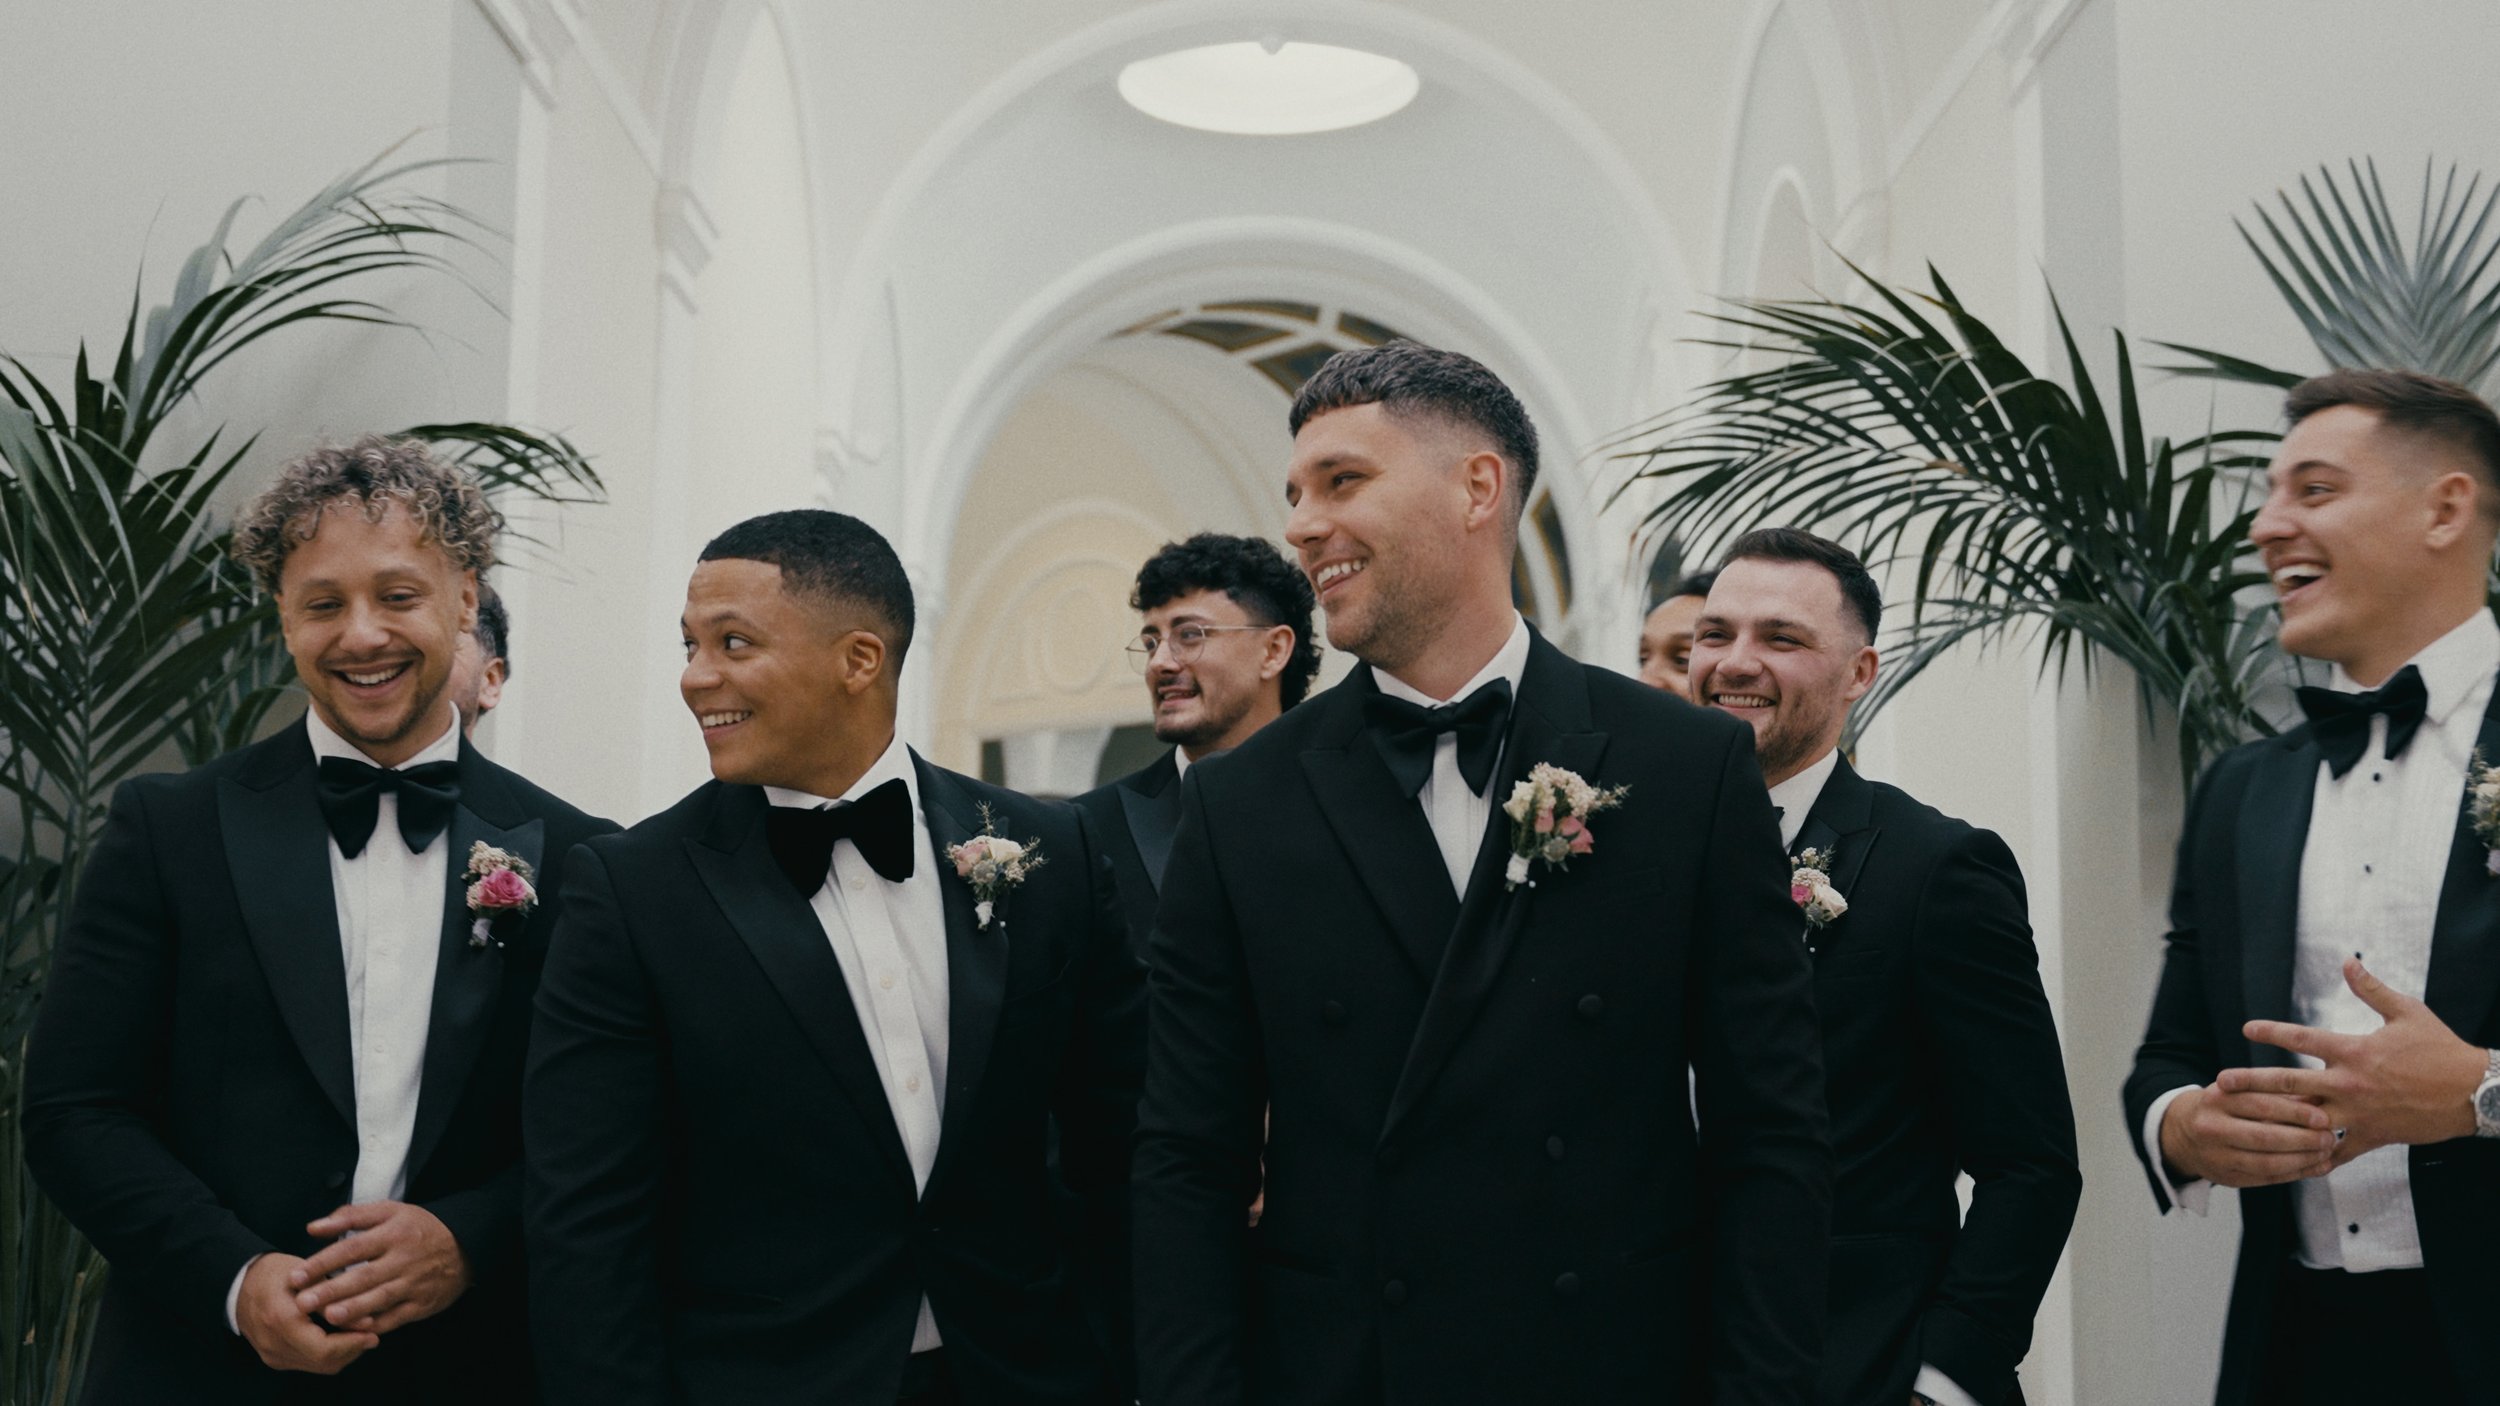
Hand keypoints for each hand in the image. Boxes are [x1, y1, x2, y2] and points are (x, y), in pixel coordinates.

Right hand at [236, 1253, 377, 1372]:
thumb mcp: (308, 1274)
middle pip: (322, 1361)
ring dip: (342, 1353)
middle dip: (352, 1349)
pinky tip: (342, 1337)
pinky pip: (307, 1363)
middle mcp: (273, 1343)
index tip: (373, 1331)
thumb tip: (367, 1321)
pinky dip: (328, 1354)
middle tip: (372, 1334)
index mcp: (280, 1319)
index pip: (323, 1348)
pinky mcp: (273, 1357)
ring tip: (361, 1334)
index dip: (352, 1343)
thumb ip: (335, 1297)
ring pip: (317, 1366)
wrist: (240, 1284)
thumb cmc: (276, 1272)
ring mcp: (271, 1354)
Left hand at [290, 1201, 470, 1332]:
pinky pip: (397, 1317)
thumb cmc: (419, 1228)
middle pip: (363, 1276)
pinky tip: (355, 1330)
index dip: (322, 1262)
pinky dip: (376, 1324)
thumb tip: (313, 1227)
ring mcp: (414, 1283)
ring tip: (328, 1317)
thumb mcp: (391, 1211)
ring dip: (353, 1309)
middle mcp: (403, 1259)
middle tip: (303, 1302)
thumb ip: (351, 1216)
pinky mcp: (422, 1304)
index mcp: (392, 1233)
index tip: (296, 1275)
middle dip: (331, 1291)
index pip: (352, 1248)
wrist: (466, 1245)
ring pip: (380, 1298)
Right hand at [2158, 1082, 2337, 1187]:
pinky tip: (2314, 1167)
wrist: (2183, 1133)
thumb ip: (2278, 1093)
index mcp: (2216, 1098)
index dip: (2295, 1112)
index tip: (2322, 1116)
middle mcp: (2211, 1127)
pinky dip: (2294, 1174)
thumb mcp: (2241, 1091)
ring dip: (2302, 1159)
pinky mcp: (2225, 1178)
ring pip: (2266, 1162)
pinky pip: (2265, 1179)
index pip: (2260, 1105)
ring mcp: (2216, 1156)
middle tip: (2329, 1137)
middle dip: (2302, 1139)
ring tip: (2325, 1153)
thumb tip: (2321, 1096)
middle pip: (2264, 1136)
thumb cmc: (2222, 1108)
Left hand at [2226, 958, 2485, 1160]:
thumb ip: (2372, 989)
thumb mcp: (2407, 1012)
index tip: (2245, 1028)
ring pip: (2304, 1119)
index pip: (2302, 1037)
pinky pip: (2336, 1152)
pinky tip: (2289, 1163)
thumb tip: (2348, 960)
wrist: (2474, 1092)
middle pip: (2289, 1082)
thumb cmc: (2441, 1050)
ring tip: (2242, 1123)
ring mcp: (2358, 1114)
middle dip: (2252, 1082)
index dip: (2271, 1031)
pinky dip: (2313, 1158)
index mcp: (2354, 1050)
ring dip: (2272, 1121)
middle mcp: (2349, 1083)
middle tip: (2221, 1083)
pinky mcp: (2371, 1137)